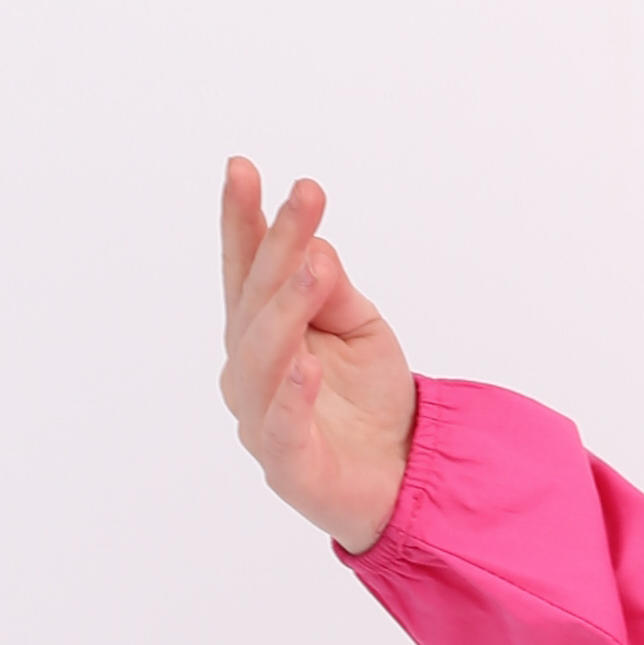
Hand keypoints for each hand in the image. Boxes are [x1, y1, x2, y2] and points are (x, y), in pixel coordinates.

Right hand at [219, 156, 416, 552]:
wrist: (400, 476)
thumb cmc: (369, 400)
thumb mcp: (361, 328)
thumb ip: (333, 291)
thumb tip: (312, 247)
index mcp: (262, 330)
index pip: (247, 267)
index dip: (243, 220)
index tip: (242, 168)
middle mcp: (249, 368)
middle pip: (255, 300)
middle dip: (278, 245)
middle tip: (306, 196)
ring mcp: (261, 417)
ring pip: (264, 356)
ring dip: (287, 308)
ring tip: (313, 269)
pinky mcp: (288, 465)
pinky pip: (282, 426)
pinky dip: (292, 395)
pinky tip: (306, 365)